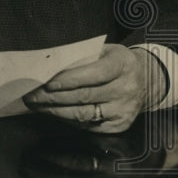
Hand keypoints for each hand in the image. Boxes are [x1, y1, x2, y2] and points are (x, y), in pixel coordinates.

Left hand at [22, 44, 166, 132]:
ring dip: (55, 111)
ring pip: (84, 114)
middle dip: (53, 97)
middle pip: (85, 96)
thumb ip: (82, 57)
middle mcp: (126, 89)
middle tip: (31, 95)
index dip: (70, 79)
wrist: (146, 80)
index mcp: (122, 65)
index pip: (95, 74)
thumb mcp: (104, 51)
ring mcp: (124, 110)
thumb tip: (49, 64)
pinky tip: (53, 113)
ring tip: (36, 106)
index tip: (47, 82)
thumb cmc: (115, 62)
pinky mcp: (119, 126)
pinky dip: (67, 119)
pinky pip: (88, 125)